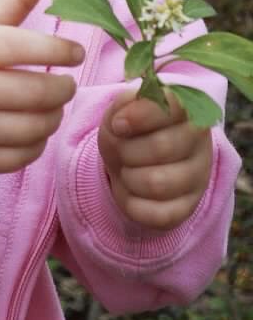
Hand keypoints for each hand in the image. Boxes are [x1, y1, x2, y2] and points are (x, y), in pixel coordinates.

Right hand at [0, 0, 84, 174]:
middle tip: (66, 84)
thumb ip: (10, 1)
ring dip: (54, 116)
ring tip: (51, 106)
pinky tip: (32, 128)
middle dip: (63, 89)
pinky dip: (38, 143)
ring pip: (35, 127)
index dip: (55, 49)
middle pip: (35, 92)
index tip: (76, 52)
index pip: (18, 47)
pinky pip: (24, 156)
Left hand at [98, 89, 212, 230]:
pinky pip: (156, 214)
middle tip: (121, 150)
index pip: (172, 107)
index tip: (118, 124)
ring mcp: (198, 179)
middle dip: (126, 150)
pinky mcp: (187, 209)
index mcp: (188, 110)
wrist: (131, 160)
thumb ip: (124, 105)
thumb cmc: (130, 130)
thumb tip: (122, 122)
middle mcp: (201, 144)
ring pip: (157, 183)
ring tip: (127, 169)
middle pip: (161, 148)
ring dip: (128, 176)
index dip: (137, 117)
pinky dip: (131, 202)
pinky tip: (133, 191)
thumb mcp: (122, 109)